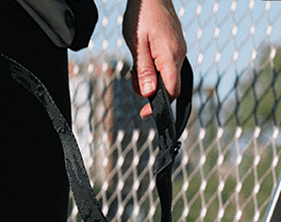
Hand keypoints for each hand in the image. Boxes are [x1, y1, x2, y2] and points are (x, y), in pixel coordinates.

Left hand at [123, 0, 186, 117]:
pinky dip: (153, 70)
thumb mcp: (137, 46)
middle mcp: (179, 54)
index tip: (145, 113)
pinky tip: (142, 60)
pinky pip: (166, 66)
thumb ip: (143, 71)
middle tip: (133, 80)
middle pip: (169, 86)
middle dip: (151, 91)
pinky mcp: (174, 47)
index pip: (172, 90)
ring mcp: (178, 50)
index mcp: (170, 56)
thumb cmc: (141, 17)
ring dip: (150, 79)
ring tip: (135, 67)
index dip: (159, 105)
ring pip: (167, 77)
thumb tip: (149, 93)